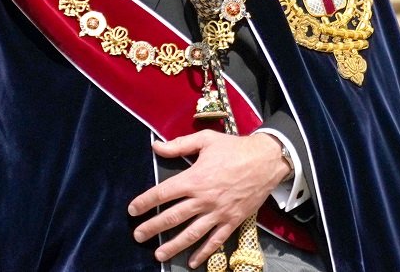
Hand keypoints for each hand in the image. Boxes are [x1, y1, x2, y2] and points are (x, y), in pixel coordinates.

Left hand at [127, 130, 289, 267]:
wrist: (266, 160)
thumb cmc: (235, 148)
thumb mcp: (206, 140)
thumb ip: (179, 144)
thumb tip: (155, 146)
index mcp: (194, 178)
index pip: (163, 193)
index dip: (145, 202)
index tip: (133, 209)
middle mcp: (203, 199)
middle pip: (172, 217)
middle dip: (152, 228)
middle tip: (138, 235)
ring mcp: (218, 212)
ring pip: (191, 233)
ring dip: (173, 245)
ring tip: (158, 254)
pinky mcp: (232, 220)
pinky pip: (216, 240)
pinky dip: (204, 252)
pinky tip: (193, 261)